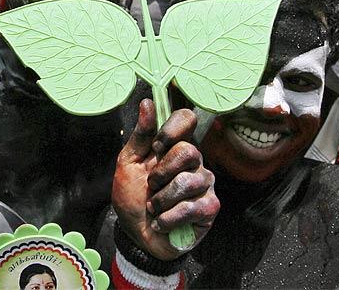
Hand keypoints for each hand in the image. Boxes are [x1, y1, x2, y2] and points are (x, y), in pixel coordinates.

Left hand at [112, 99, 219, 260]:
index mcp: (173, 146)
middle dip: (161, 172)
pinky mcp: (210, 208)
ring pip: (188, 181)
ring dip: (161, 199)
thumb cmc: (132, 197)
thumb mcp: (127, 164)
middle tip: (151, 185)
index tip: (157, 146)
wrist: (135, 235)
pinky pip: (192, 207)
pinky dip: (168, 218)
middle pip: (188, 151)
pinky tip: (162, 222)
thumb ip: (140, 136)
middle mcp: (193, 161)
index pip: (187, 119)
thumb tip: (147, 103)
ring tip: (154, 207)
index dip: (173, 128)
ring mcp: (204, 184)